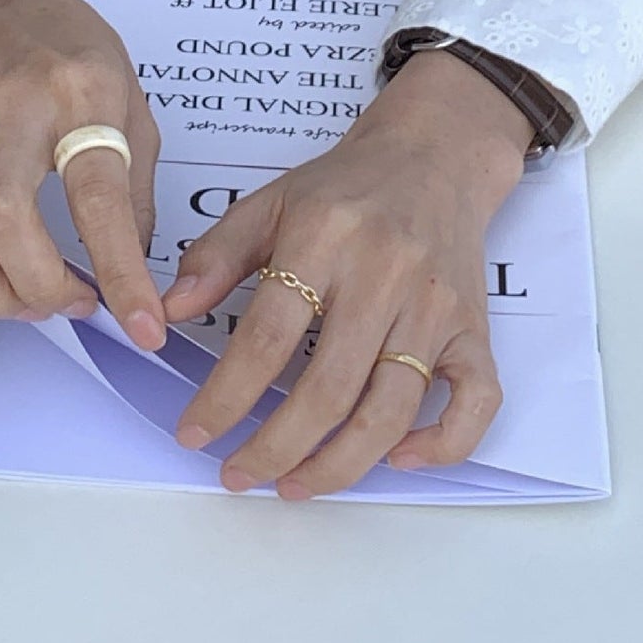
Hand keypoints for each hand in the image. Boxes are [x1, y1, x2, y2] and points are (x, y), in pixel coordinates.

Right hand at [0, 0, 166, 345]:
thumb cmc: (66, 45)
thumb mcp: (130, 95)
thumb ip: (136, 183)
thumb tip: (133, 264)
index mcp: (81, 93)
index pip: (98, 195)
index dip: (120, 270)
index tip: (143, 325)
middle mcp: (13, 112)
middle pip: (3, 215)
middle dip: (41, 285)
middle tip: (78, 305)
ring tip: (36, 304)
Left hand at [161, 49, 533, 497]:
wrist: (433, 156)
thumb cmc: (344, 187)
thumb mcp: (269, 201)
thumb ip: (215, 256)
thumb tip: (166, 313)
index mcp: (325, 238)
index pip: (268, 337)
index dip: (226, 396)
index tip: (194, 434)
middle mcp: (385, 275)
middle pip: (330, 387)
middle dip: (276, 447)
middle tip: (238, 476)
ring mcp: (437, 307)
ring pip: (393, 409)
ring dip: (340, 464)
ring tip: (293, 485)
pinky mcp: (476, 329)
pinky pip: (476, 402)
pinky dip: (443, 444)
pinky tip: (397, 460)